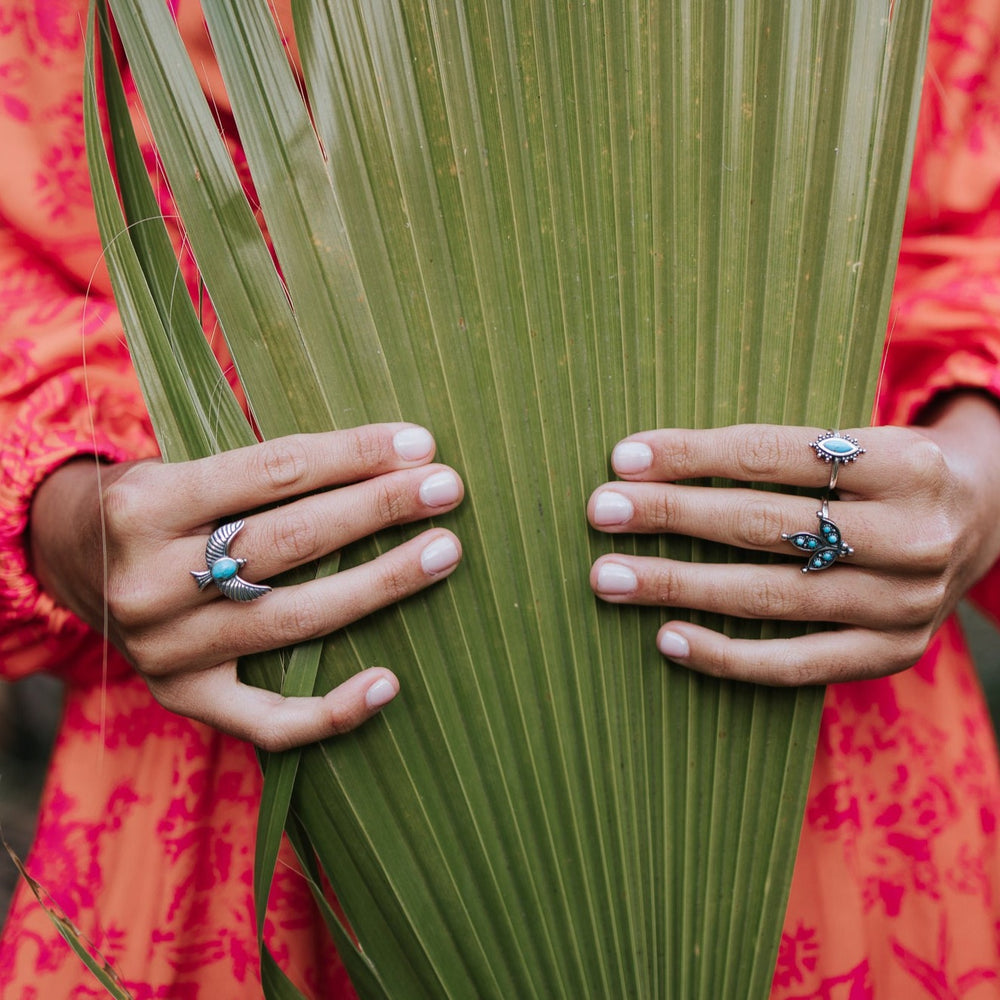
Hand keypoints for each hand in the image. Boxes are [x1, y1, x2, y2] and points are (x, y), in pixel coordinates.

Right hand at [30, 423, 463, 748]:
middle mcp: (150, 581)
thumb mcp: (181, 466)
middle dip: (378, 509)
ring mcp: (166, 649)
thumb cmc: (151, 503)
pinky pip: (266, 720)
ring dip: (379, 585)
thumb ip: (260, 473)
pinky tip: (389, 683)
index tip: (420, 443)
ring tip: (442, 552)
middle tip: (446, 489)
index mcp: (147, 505)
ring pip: (292, 620)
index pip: (273, 472)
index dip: (353, 455)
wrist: (68, 559)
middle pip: (289, 542)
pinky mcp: (181, 697)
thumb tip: (381, 460)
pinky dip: (330, 710)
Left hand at [587, 393, 999, 684]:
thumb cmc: (887, 473)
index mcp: (903, 462)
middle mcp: (913, 534)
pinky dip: (727, 655)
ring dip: (678, 584)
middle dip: (673, 515)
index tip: (624, 457)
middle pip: (767, 525)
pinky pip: (797, 664)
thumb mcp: (858, 441)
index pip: (777, 455)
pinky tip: (667, 637)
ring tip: (610, 577)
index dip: (694, 455)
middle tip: (601, 511)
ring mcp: (905, 603)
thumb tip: (650, 463)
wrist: (984, 521)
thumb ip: (776, 453)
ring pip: (771, 595)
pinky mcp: (892, 653)